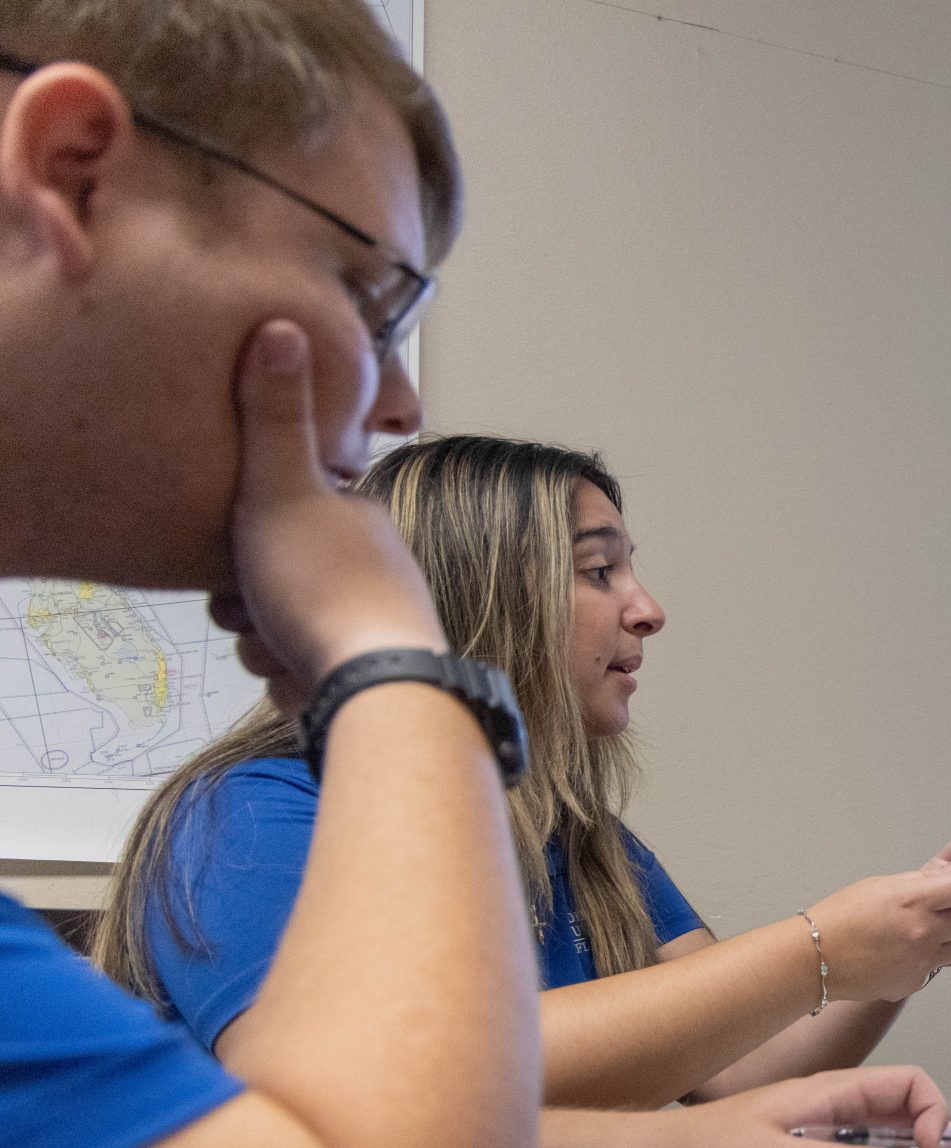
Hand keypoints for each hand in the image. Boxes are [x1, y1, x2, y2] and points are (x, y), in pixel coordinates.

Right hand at [220, 321, 445, 712]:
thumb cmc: (322, 584)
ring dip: (265, 642)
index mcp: (360, 518)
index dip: (245, 533)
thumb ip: (273, 414)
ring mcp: (375, 622)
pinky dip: (291, 677)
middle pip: (275, 574)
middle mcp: (376, 566)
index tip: (238, 549)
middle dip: (248, 599)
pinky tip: (299, 678)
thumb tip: (283, 323)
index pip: (281, 514)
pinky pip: (302, 670)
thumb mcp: (283, 487)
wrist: (376, 685)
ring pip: (283, 627)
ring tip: (279, 644)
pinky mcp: (368, 674)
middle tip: (252, 605)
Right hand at [810, 865, 950, 1001]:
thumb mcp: (883, 884)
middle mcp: (924, 931)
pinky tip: (908, 949)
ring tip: (930, 927)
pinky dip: (932, 956)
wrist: (814, 959)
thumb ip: (926, 879)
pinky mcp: (916, 982)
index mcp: (915, 899)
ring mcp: (922, 961)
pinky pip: (939, 966)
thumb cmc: (842, 915)